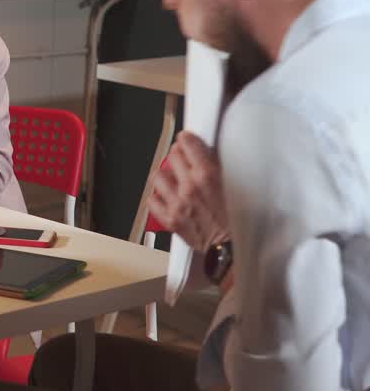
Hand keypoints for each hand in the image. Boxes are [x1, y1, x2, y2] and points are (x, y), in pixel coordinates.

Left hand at [149, 131, 228, 249]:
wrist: (233, 250)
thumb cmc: (239, 222)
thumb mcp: (237, 187)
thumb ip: (219, 168)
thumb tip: (207, 154)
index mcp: (208, 176)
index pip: (188, 144)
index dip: (187, 140)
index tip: (187, 140)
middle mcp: (189, 187)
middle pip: (172, 156)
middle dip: (179, 156)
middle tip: (184, 160)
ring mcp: (177, 203)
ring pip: (159, 176)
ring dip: (167, 176)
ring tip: (175, 181)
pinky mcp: (169, 219)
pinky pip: (152, 200)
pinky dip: (158, 198)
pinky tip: (168, 199)